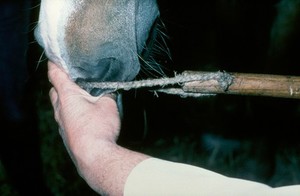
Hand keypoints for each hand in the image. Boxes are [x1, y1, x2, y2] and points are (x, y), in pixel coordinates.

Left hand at [47, 61, 147, 194]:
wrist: (94, 157)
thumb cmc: (99, 128)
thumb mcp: (108, 105)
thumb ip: (107, 94)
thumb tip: (108, 91)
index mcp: (67, 96)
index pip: (55, 74)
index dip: (55, 64)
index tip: (55, 58)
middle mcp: (60, 109)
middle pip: (54, 91)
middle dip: (60, 83)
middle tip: (73, 79)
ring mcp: (61, 124)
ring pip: (59, 106)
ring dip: (66, 100)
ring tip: (81, 98)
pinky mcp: (66, 135)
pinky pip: (65, 119)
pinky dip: (71, 114)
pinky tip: (85, 116)